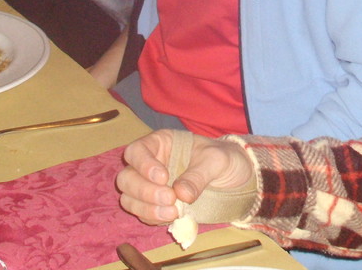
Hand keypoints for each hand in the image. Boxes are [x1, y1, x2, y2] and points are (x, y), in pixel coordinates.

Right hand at [117, 131, 254, 224]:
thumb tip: (181, 194)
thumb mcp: (216, 160)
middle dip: (144, 191)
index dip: (143, 165)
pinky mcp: (155, 206)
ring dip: (146, 208)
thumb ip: (198, 175)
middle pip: (127, 177)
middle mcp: (149, 164)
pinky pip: (142, 214)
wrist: (234, 178)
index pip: (136, 151)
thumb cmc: (223, 159)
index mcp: (160, 144)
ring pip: (129, 198)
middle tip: (170, 198)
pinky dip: (153, 218)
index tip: (163, 177)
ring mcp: (150, 186)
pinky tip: (172, 218)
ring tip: (173, 212)